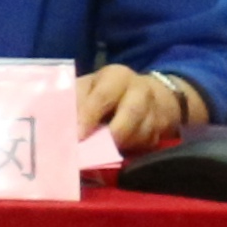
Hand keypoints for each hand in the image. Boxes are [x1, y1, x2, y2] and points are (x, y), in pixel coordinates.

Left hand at [79, 64, 206, 150]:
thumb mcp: (91, 86)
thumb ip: (78, 100)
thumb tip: (63, 123)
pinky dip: (133, 150)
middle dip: (112, 134)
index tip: (78, 136)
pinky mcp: (163, 130)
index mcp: (117, 76)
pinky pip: (147, 144)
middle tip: (95, 150)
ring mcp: (155, 110)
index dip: (90, 116)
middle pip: (130, 113)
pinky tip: (122, 149)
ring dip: (122, 145)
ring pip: (140, 134)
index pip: (103, 95)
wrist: (150, 92)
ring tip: (105, 151)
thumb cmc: (110, 90)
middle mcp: (140, 90)